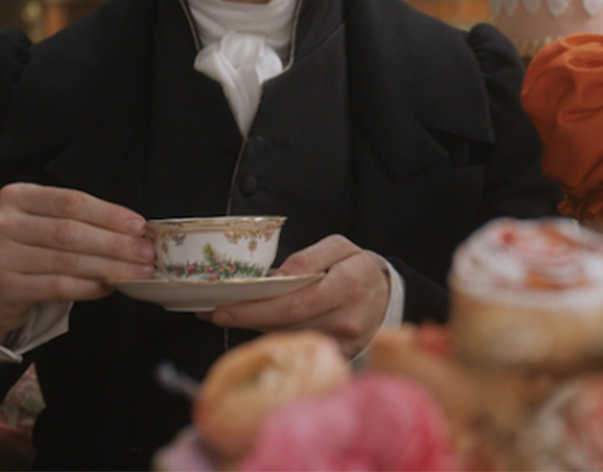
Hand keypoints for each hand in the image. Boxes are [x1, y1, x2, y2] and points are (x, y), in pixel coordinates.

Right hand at [0, 182, 152, 344]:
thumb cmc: (27, 248)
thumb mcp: (43, 222)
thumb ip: (80, 220)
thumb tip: (134, 230)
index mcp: (16, 196)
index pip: (71, 201)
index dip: (109, 214)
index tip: (139, 226)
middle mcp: (2, 223)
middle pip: (70, 231)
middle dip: (115, 243)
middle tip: (145, 252)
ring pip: (67, 261)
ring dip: (109, 267)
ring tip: (136, 272)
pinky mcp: (4, 287)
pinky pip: (57, 287)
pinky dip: (88, 287)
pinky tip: (108, 287)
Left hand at [207, 234, 390, 358]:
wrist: (387, 295)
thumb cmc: (358, 268)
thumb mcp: (340, 247)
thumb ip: (309, 258)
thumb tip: (277, 276)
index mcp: (348, 287)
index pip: (294, 304)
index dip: (255, 310)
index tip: (223, 309)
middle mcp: (346, 320)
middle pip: (287, 325)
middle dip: (247, 320)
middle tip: (214, 314)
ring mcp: (344, 343)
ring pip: (290, 338)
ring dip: (258, 328)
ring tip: (232, 315)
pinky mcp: (340, 355)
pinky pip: (301, 347)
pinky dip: (279, 337)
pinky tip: (263, 326)